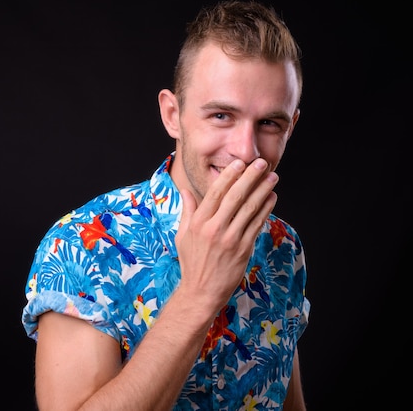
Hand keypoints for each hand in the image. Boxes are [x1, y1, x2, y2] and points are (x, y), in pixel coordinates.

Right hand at [174, 158, 278, 312]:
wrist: (201, 291)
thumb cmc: (192, 262)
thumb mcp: (182, 235)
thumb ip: (187, 211)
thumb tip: (185, 191)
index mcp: (198, 223)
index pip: (215, 193)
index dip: (229, 176)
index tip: (239, 163)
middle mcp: (214, 229)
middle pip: (235, 197)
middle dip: (250, 177)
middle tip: (261, 163)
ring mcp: (230, 239)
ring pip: (249, 209)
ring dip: (263, 190)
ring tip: (272, 177)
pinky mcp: (243, 250)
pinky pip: (257, 224)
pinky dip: (266, 209)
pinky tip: (272, 198)